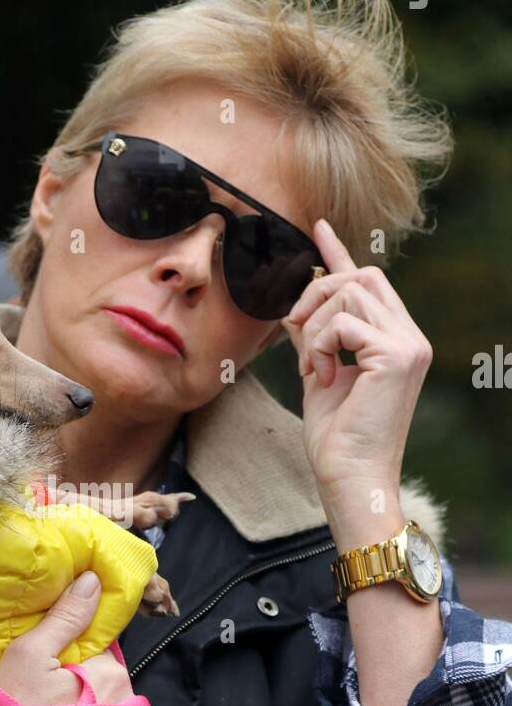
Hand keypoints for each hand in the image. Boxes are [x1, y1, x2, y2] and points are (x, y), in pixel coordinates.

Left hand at [280, 219, 432, 542]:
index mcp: (396, 341)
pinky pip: (343, 321)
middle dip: (318, 291)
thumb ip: (313, 338)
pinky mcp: (396, 355)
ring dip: (316, 326)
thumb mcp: (319, 375)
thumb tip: (294, 309)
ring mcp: (408, 344)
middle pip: (362, 275)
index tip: (318, 228)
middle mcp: (410, 337)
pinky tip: (322, 375)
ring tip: (313, 367)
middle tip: (295, 327)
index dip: (340, 253)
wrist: (350, 477)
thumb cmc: (337, 439)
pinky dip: (321, 344)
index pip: (370, 282)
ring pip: (349, 293)